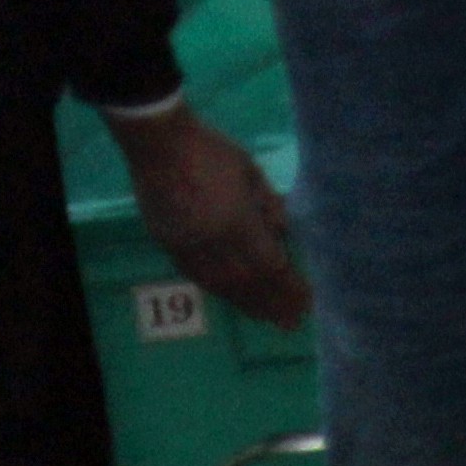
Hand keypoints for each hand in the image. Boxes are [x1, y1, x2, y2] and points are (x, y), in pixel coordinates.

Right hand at [111, 105, 307, 325]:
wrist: (158, 143)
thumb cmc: (210, 150)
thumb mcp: (250, 170)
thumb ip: (269, 204)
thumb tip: (283, 231)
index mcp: (238, 221)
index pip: (271, 265)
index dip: (290, 286)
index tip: (306, 301)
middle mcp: (214, 242)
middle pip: (248, 283)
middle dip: (272, 304)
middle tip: (290, 322)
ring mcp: (188, 247)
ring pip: (221, 285)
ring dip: (246, 303)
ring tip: (264, 317)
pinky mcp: (169, 246)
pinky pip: (198, 277)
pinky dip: (219, 289)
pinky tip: (231, 296)